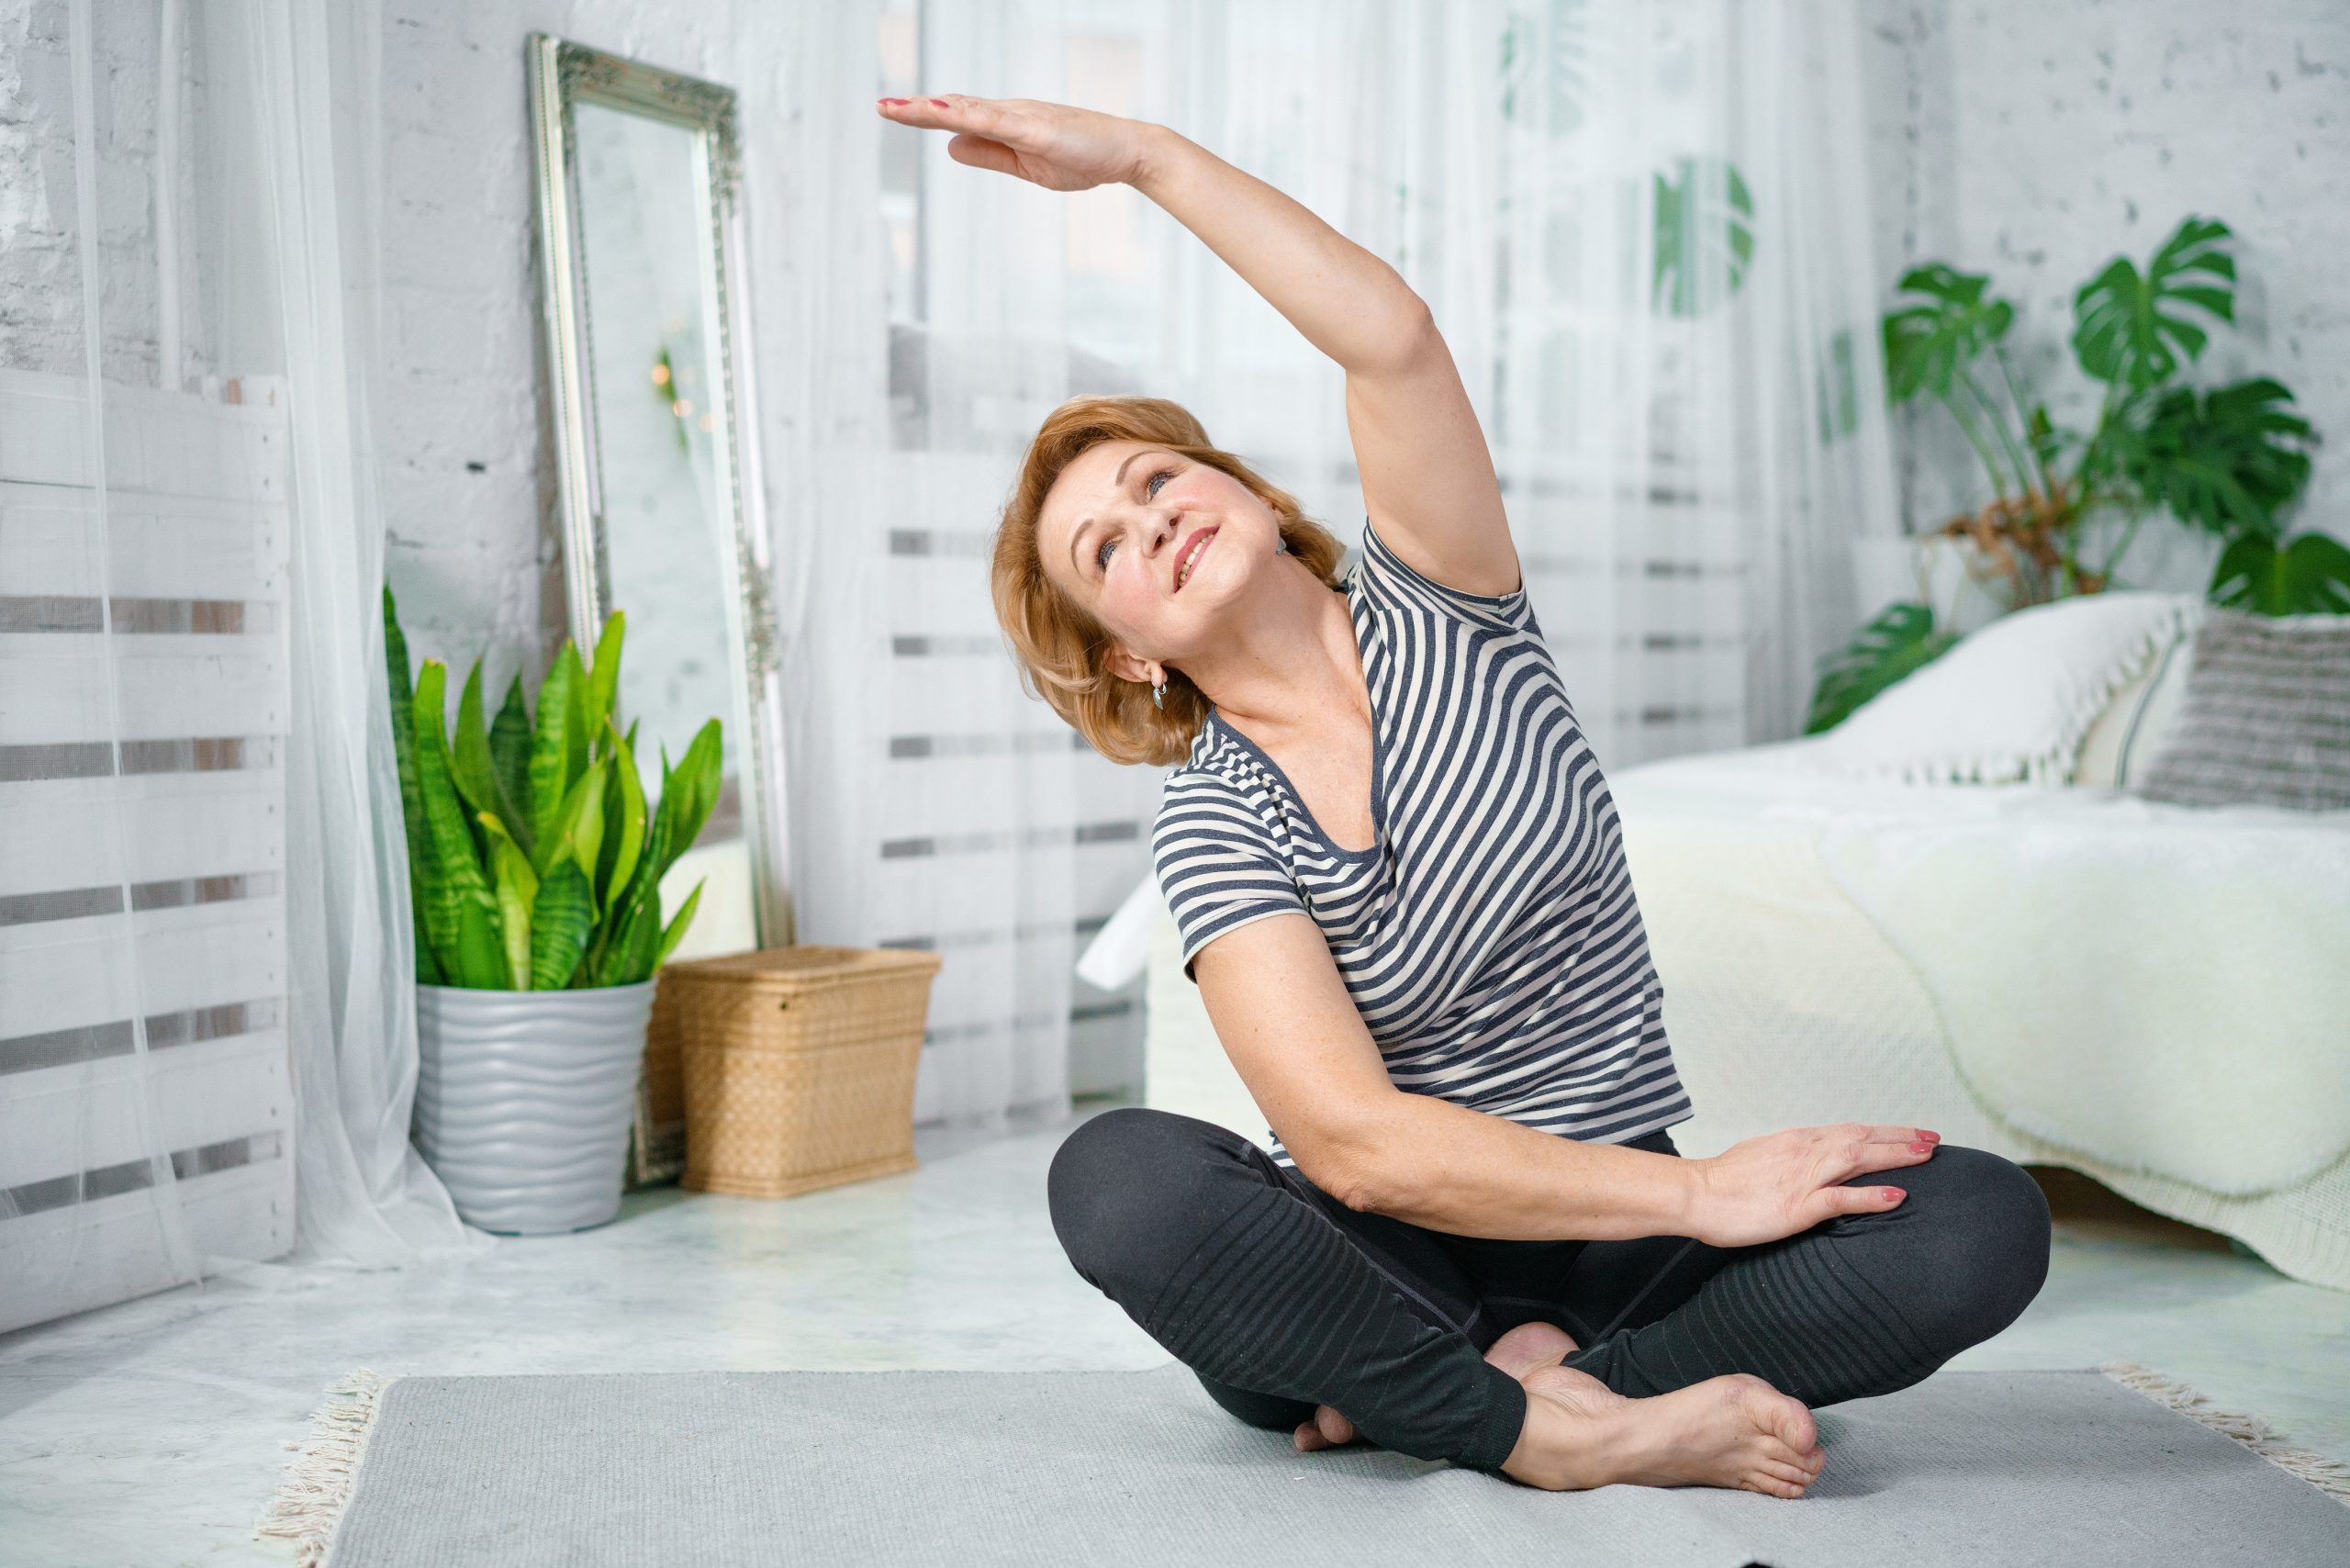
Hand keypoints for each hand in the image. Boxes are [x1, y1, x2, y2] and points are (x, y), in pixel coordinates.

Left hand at [874, 93, 1157, 190]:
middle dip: (915, 108)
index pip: (956, 116)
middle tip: (880, 106)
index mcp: (1006, 124)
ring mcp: (1022, 117)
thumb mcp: (1027, 164)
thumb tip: (951, 147)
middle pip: (954, 108)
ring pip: (968, 110)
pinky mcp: (1036, 127)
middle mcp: (1009, 113)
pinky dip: (967, 115)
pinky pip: (996, 121)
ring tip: (895, 107)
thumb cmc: (1085, 157)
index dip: (923, 113)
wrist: (1128, 152)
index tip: (890, 110)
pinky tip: (942, 111)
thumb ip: (989, 154)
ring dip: (931, 108)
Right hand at [1684, 1123, 1940, 1248]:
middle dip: (1901, 1139)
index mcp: (1797, 1140)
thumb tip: (1812, 1163)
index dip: (1885, 1132)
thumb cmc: (1722, 1182)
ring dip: (1896, 1156)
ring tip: (1926, 1156)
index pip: (1851, 1131)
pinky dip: (1871, 1196)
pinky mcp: (1797, 1205)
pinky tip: (1895, 1195)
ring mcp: (1803, 1177)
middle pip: (1862, 1139)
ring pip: (1859, 1159)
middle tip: (1934, 1140)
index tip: (1913, 1134)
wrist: (1694, 1193)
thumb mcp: (1763, 1158)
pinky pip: (1841, 1198)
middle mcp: (1805, 1151)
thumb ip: (1792, 1160)